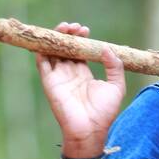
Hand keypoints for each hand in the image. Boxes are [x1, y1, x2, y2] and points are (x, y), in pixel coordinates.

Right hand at [35, 22, 125, 155]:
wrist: (90, 130)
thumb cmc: (104, 113)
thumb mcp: (116, 87)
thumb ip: (115, 67)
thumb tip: (107, 48)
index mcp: (83, 74)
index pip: (78, 50)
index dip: (80, 39)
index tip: (86, 31)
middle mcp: (69, 73)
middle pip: (64, 48)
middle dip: (68, 34)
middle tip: (76, 28)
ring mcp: (58, 77)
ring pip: (52, 51)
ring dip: (56, 38)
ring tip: (66, 28)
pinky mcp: (49, 82)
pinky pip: (42, 62)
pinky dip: (42, 49)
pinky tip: (50, 39)